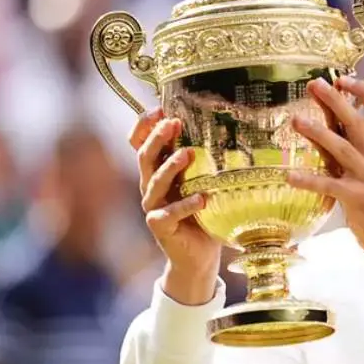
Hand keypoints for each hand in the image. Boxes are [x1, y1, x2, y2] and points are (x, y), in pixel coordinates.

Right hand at [129, 107, 220, 304]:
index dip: (144, 126)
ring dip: (170, 167)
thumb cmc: (203, 213)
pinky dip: (186, 205)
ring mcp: (154, 207)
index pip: (140, 144)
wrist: (199, 255)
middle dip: (157, 138)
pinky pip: (169, 214)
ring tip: (188, 154)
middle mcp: (151, 187)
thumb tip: (223, 128)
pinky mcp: (161, 227)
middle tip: (173, 123)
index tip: (158, 108)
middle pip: (145, 158)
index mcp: (159, 171)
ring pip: (154, 183)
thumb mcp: (202, 182)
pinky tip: (202, 198)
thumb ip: (203, 161)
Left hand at [287, 77, 363, 251]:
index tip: (341, 79)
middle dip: (336, 101)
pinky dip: (309, 180)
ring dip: (318, 132)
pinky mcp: (356, 197)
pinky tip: (289, 176)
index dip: (363, 92)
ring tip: (296, 121)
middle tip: (315, 84)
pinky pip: (330, 185)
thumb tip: (325, 120)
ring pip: (342, 148)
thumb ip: (346, 145)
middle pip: (357, 122)